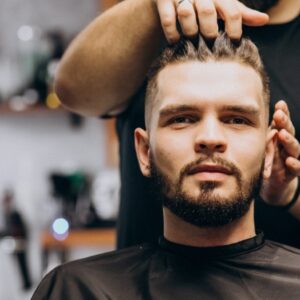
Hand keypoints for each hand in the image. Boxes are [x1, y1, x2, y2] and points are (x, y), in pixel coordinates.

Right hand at [154, 0, 268, 42]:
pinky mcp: (163, 0)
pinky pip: (167, 20)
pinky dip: (172, 33)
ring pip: (186, 14)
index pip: (232, 9)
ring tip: (191, 40)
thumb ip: (242, 14)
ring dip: (189, 31)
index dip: (235, 27)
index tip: (233, 42)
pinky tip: (175, 41)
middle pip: (208, 11)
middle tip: (209, 42)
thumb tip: (264, 20)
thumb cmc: (205, 4)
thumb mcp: (224, 6)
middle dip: (209, 31)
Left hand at [260, 100, 299, 206]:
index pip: (281, 124)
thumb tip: (242, 118)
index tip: (280, 104)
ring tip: (282, 134)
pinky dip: (295, 165)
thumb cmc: (265, 162)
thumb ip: (258, 136)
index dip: (283, 114)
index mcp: (278, 139)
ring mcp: (289, 160)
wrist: (272, 184)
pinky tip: (290, 160)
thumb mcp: (260, 148)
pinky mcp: (291, 174)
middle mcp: (286, 147)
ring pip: (294, 149)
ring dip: (289, 141)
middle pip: (288, 133)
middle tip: (279, 115)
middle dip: (285, 123)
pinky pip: (296, 169)